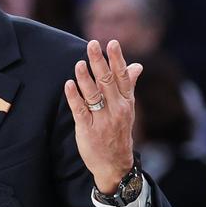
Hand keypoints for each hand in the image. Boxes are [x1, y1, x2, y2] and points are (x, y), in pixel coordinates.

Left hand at [67, 39, 141, 194]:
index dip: (117, 59)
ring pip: (93, 95)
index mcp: (126, 101)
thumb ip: (129, 85)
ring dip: (85, 78)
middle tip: (92, 44)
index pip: (122, 76)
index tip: (112, 43)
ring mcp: (102, 120)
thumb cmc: (119, 131)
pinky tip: (68, 84)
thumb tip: (137, 65)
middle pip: (107, 81)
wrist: (115, 163)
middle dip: (99, 62)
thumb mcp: (127, 108)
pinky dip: (74, 97)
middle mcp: (116, 109)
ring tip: (79, 63)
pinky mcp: (88, 130)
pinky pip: (80, 110)